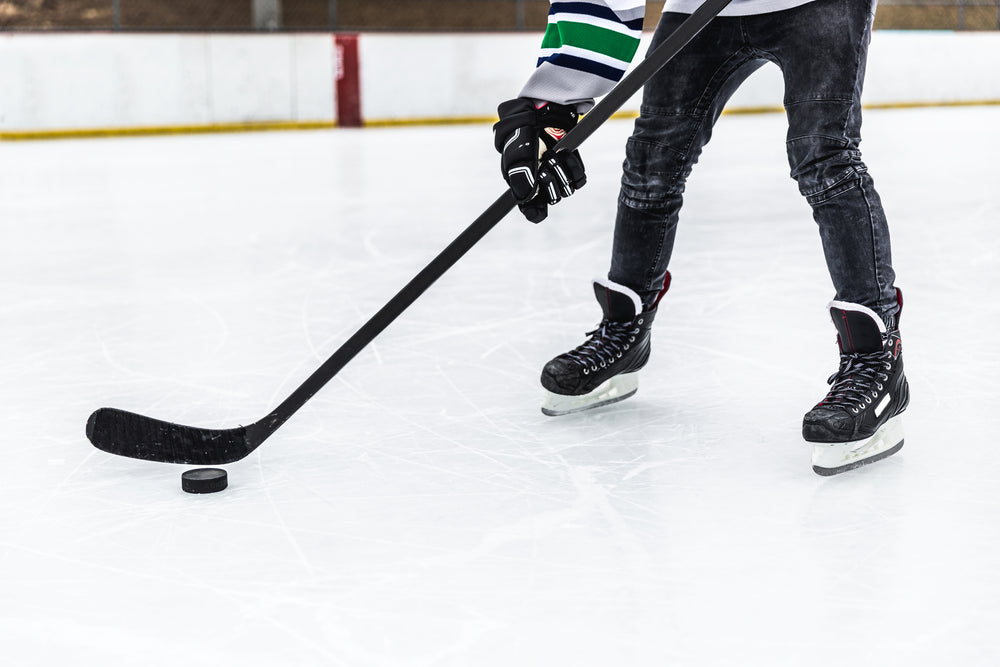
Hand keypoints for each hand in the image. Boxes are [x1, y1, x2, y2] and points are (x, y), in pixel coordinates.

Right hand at [493, 98, 586, 222]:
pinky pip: (579, 178)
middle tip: (543, 165)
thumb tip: (527, 200)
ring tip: (552, 154)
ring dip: (561, 170)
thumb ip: (520, 181)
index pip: (534, 213)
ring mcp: (558, 177)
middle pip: (554, 199)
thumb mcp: (516, 159)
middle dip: (550, 181)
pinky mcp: (571, 168)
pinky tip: (565, 153)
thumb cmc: (522, 138)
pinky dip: (574, 166)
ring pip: (568, 189)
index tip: (539, 206)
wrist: (539, 117)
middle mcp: (543, 187)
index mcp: (526, 189)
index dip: (537, 212)